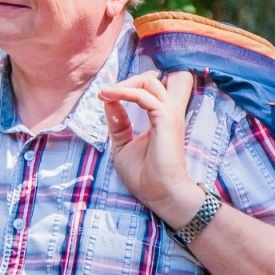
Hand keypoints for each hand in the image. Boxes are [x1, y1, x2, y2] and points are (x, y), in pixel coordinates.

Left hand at [98, 71, 204, 227]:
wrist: (161, 194)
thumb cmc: (146, 176)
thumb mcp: (124, 146)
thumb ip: (118, 124)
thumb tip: (108, 102)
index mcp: (161, 117)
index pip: (152, 89)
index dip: (130, 85)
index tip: (105, 95)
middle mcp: (168, 112)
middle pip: (151, 80)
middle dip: (126, 81)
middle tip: (106, 92)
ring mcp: (169, 114)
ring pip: (148, 83)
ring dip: (124, 84)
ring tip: (105, 93)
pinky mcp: (165, 119)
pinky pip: (143, 96)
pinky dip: (124, 93)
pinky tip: (108, 97)